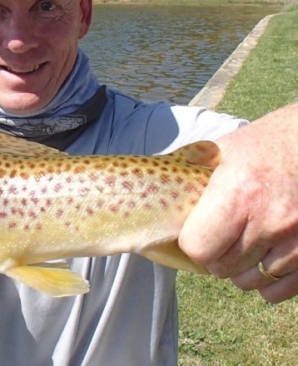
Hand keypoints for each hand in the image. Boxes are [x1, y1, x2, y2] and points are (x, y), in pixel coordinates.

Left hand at [179, 103, 297, 302]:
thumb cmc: (264, 145)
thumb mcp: (221, 151)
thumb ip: (189, 174)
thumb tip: (149, 188)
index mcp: (237, 193)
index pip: (198, 248)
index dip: (192, 242)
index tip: (196, 231)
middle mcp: (269, 219)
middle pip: (223, 268)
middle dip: (215, 256)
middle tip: (219, 238)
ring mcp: (296, 239)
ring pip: (251, 281)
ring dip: (241, 269)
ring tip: (242, 245)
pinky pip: (281, 289)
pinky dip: (269, 281)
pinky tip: (264, 260)